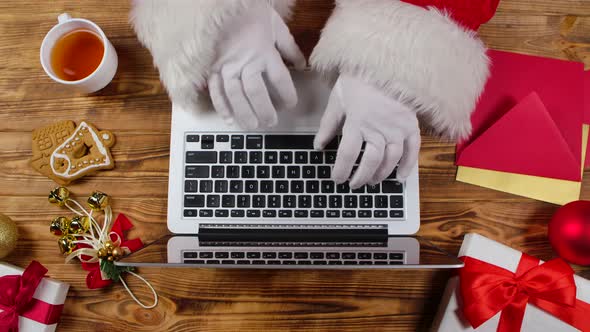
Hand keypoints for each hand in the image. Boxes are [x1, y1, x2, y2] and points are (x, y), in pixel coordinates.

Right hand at [208, 3, 305, 128]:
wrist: (223, 4)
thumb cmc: (251, 14)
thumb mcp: (276, 27)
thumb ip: (289, 48)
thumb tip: (301, 65)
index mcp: (264, 52)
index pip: (280, 79)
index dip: (287, 95)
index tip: (290, 104)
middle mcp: (246, 62)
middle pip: (256, 92)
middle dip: (265, 110)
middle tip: (270, 123)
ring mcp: (227, 66)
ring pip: (236, 96)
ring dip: (244, 113)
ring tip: (253, 126)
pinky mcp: (212, 68)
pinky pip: (216, 91)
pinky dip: (222, 107)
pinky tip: (229, 120)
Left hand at [314, 74, 420, 188]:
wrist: (385, 63)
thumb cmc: (358, 79)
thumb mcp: (337, 100)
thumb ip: (328, 125)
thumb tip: (318, 147)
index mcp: (357, 123)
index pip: (348, 155)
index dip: (341, 171)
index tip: (337, 179)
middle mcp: (378, 129)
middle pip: (369, 162)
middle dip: (360, 177)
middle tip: (354, 185)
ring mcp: (397, 129)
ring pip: (390, 160)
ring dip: (381, 174)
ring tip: (373, 182)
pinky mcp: (411, 126)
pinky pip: (412, 150)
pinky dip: (407, 166)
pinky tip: (400, 178)